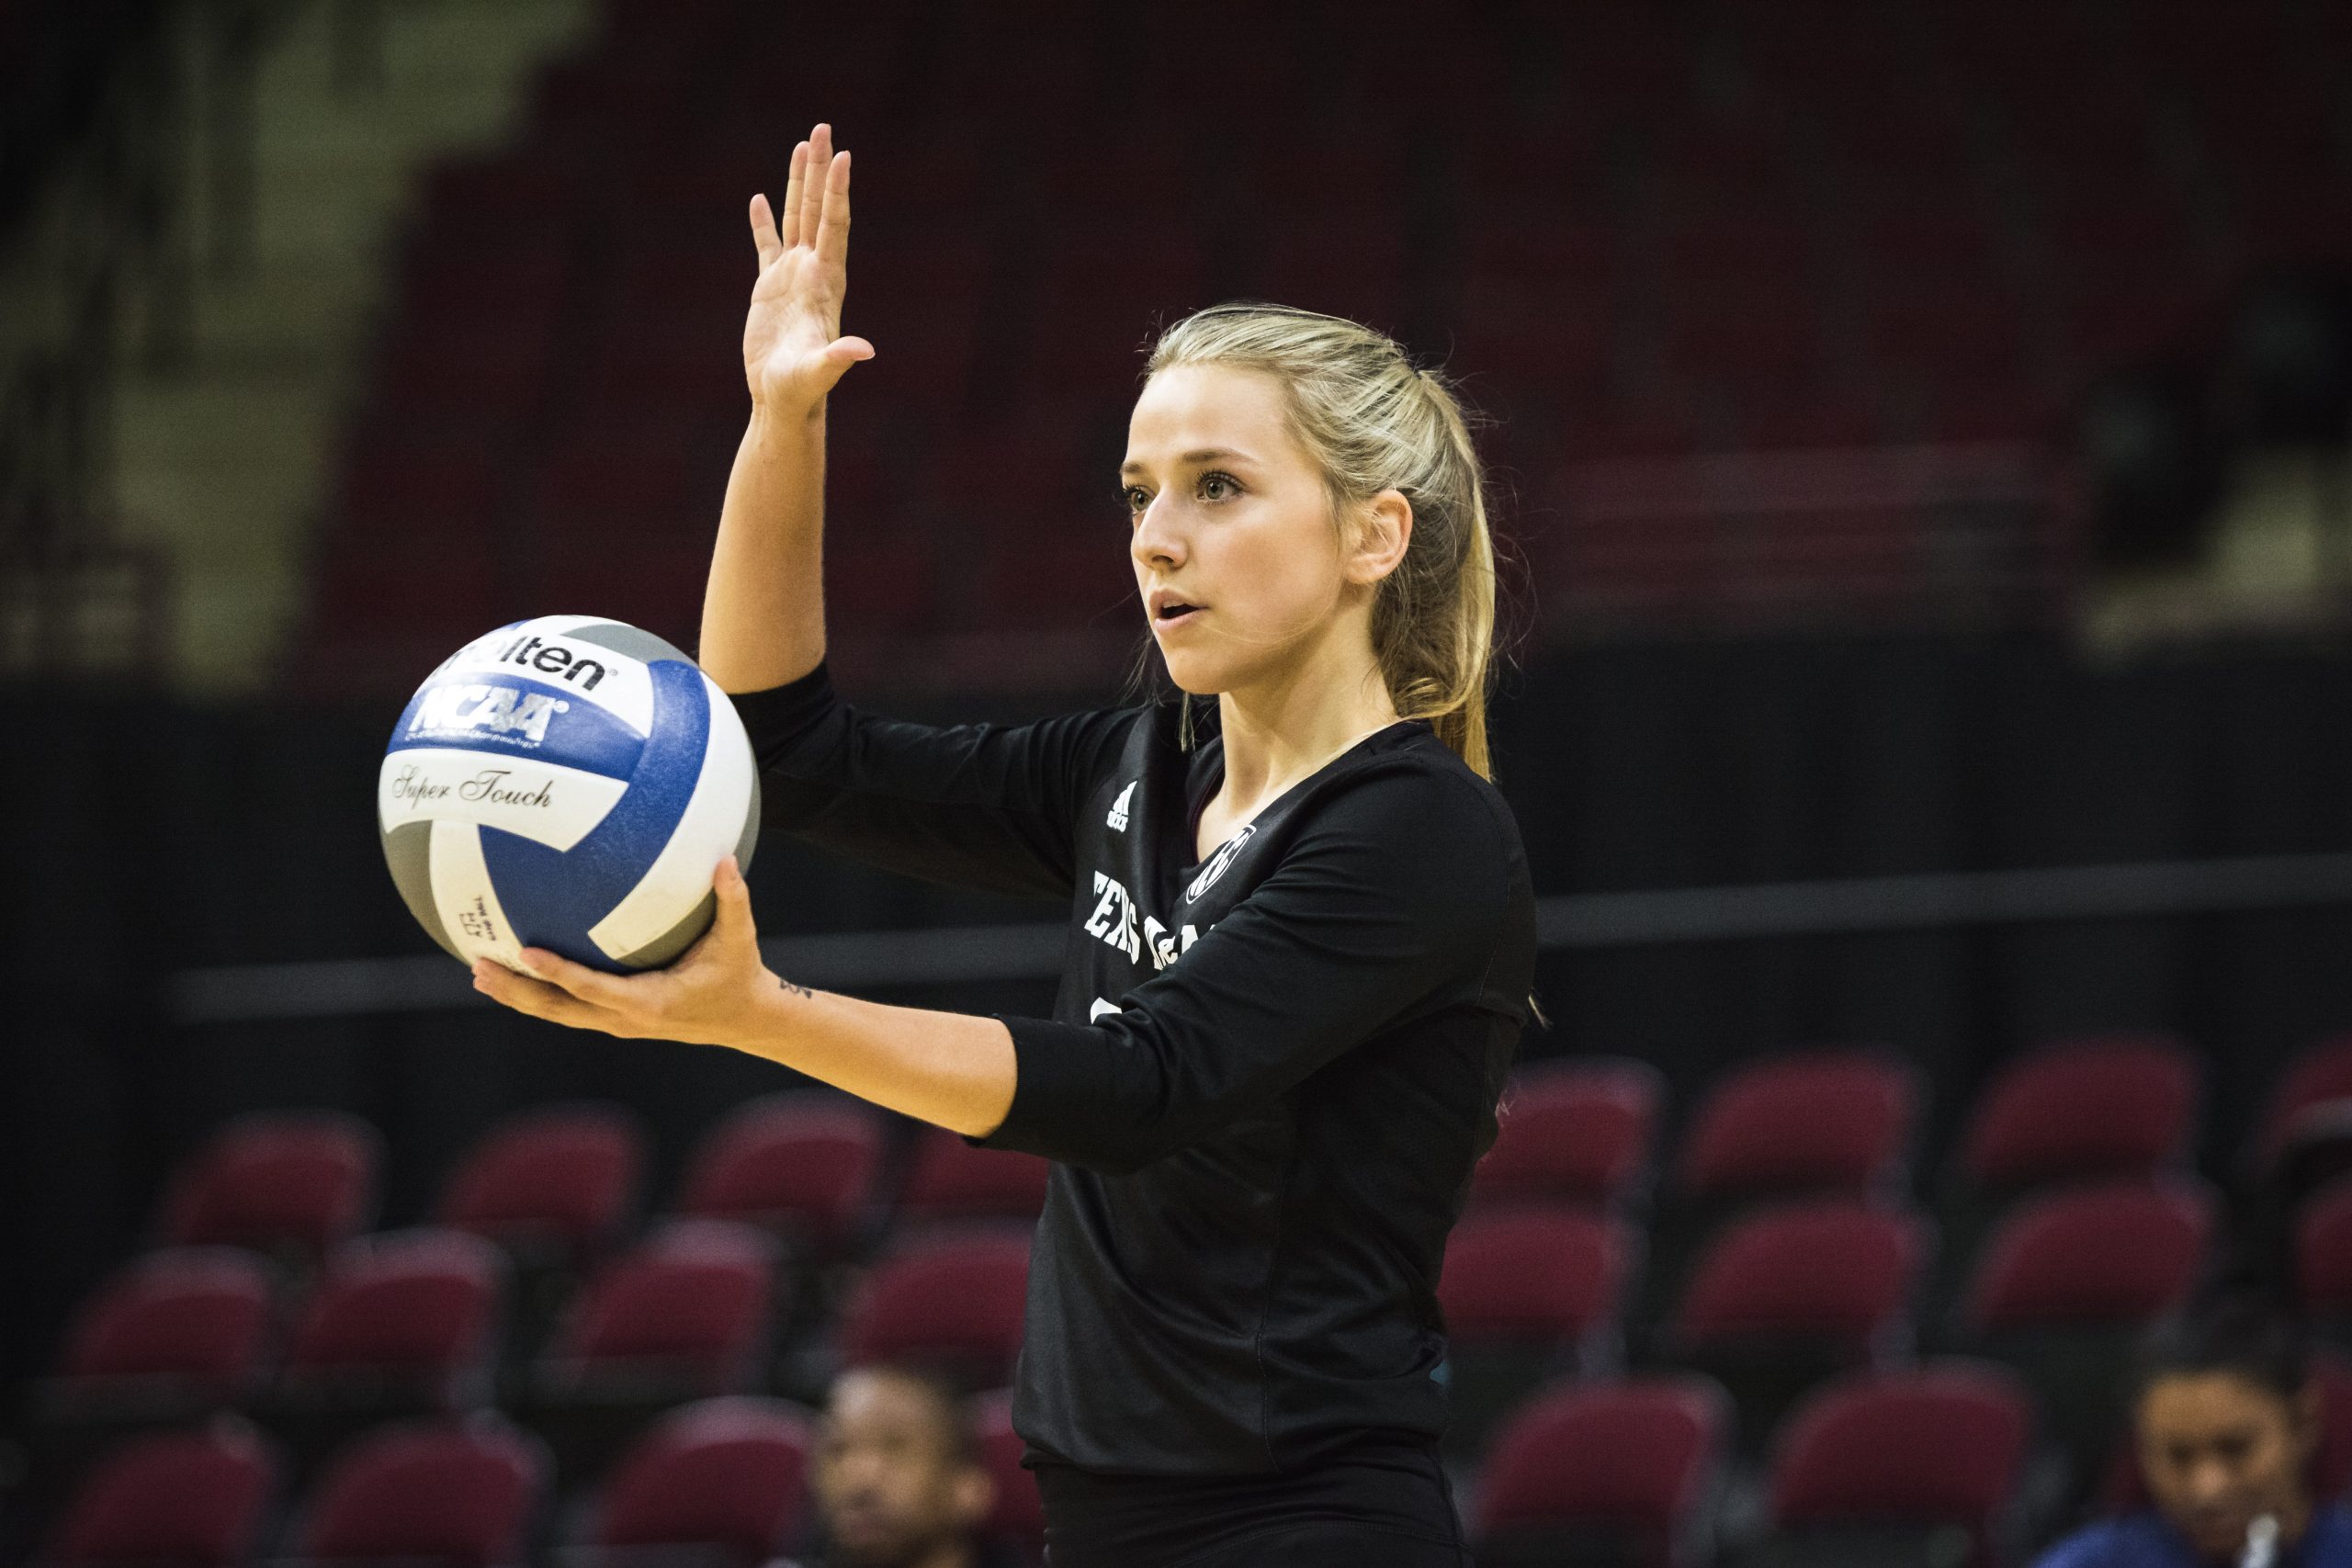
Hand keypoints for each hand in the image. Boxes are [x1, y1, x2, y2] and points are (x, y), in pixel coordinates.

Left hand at [471, 857, 799, 1046]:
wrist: (744, 1019)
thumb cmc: (738, 975)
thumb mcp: (740, 939)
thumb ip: (732, 899)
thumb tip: (723, 859)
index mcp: (649, 1002)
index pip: (592, 988)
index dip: (557, 973)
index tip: (525, 952)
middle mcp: (625, 1019)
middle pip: (558, 1009)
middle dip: (517, 991)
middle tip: (479, 966)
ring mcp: (616, 1023)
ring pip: (556, 1013)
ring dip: (517, 995)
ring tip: (479, 970)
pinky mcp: (613, 1018)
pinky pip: (567, 1007)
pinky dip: (537, 992)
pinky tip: (514, 971)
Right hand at [744, 122, 874, 416]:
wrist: (783, 400)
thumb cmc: (802, 389)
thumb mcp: (819, 372)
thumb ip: (839, 359)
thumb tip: (864, 351)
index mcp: (826, 282)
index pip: (834, 226)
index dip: (837, 192)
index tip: (843, 156)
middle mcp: (813, 272)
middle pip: (817, 209)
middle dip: (820, 170)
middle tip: (822, 128)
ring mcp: (792, 277)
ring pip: (796, 218)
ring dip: (799, 182)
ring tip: (801, 145)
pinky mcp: (769, 287)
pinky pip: (766, 244)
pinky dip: (763, 221)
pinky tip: (759, 198)